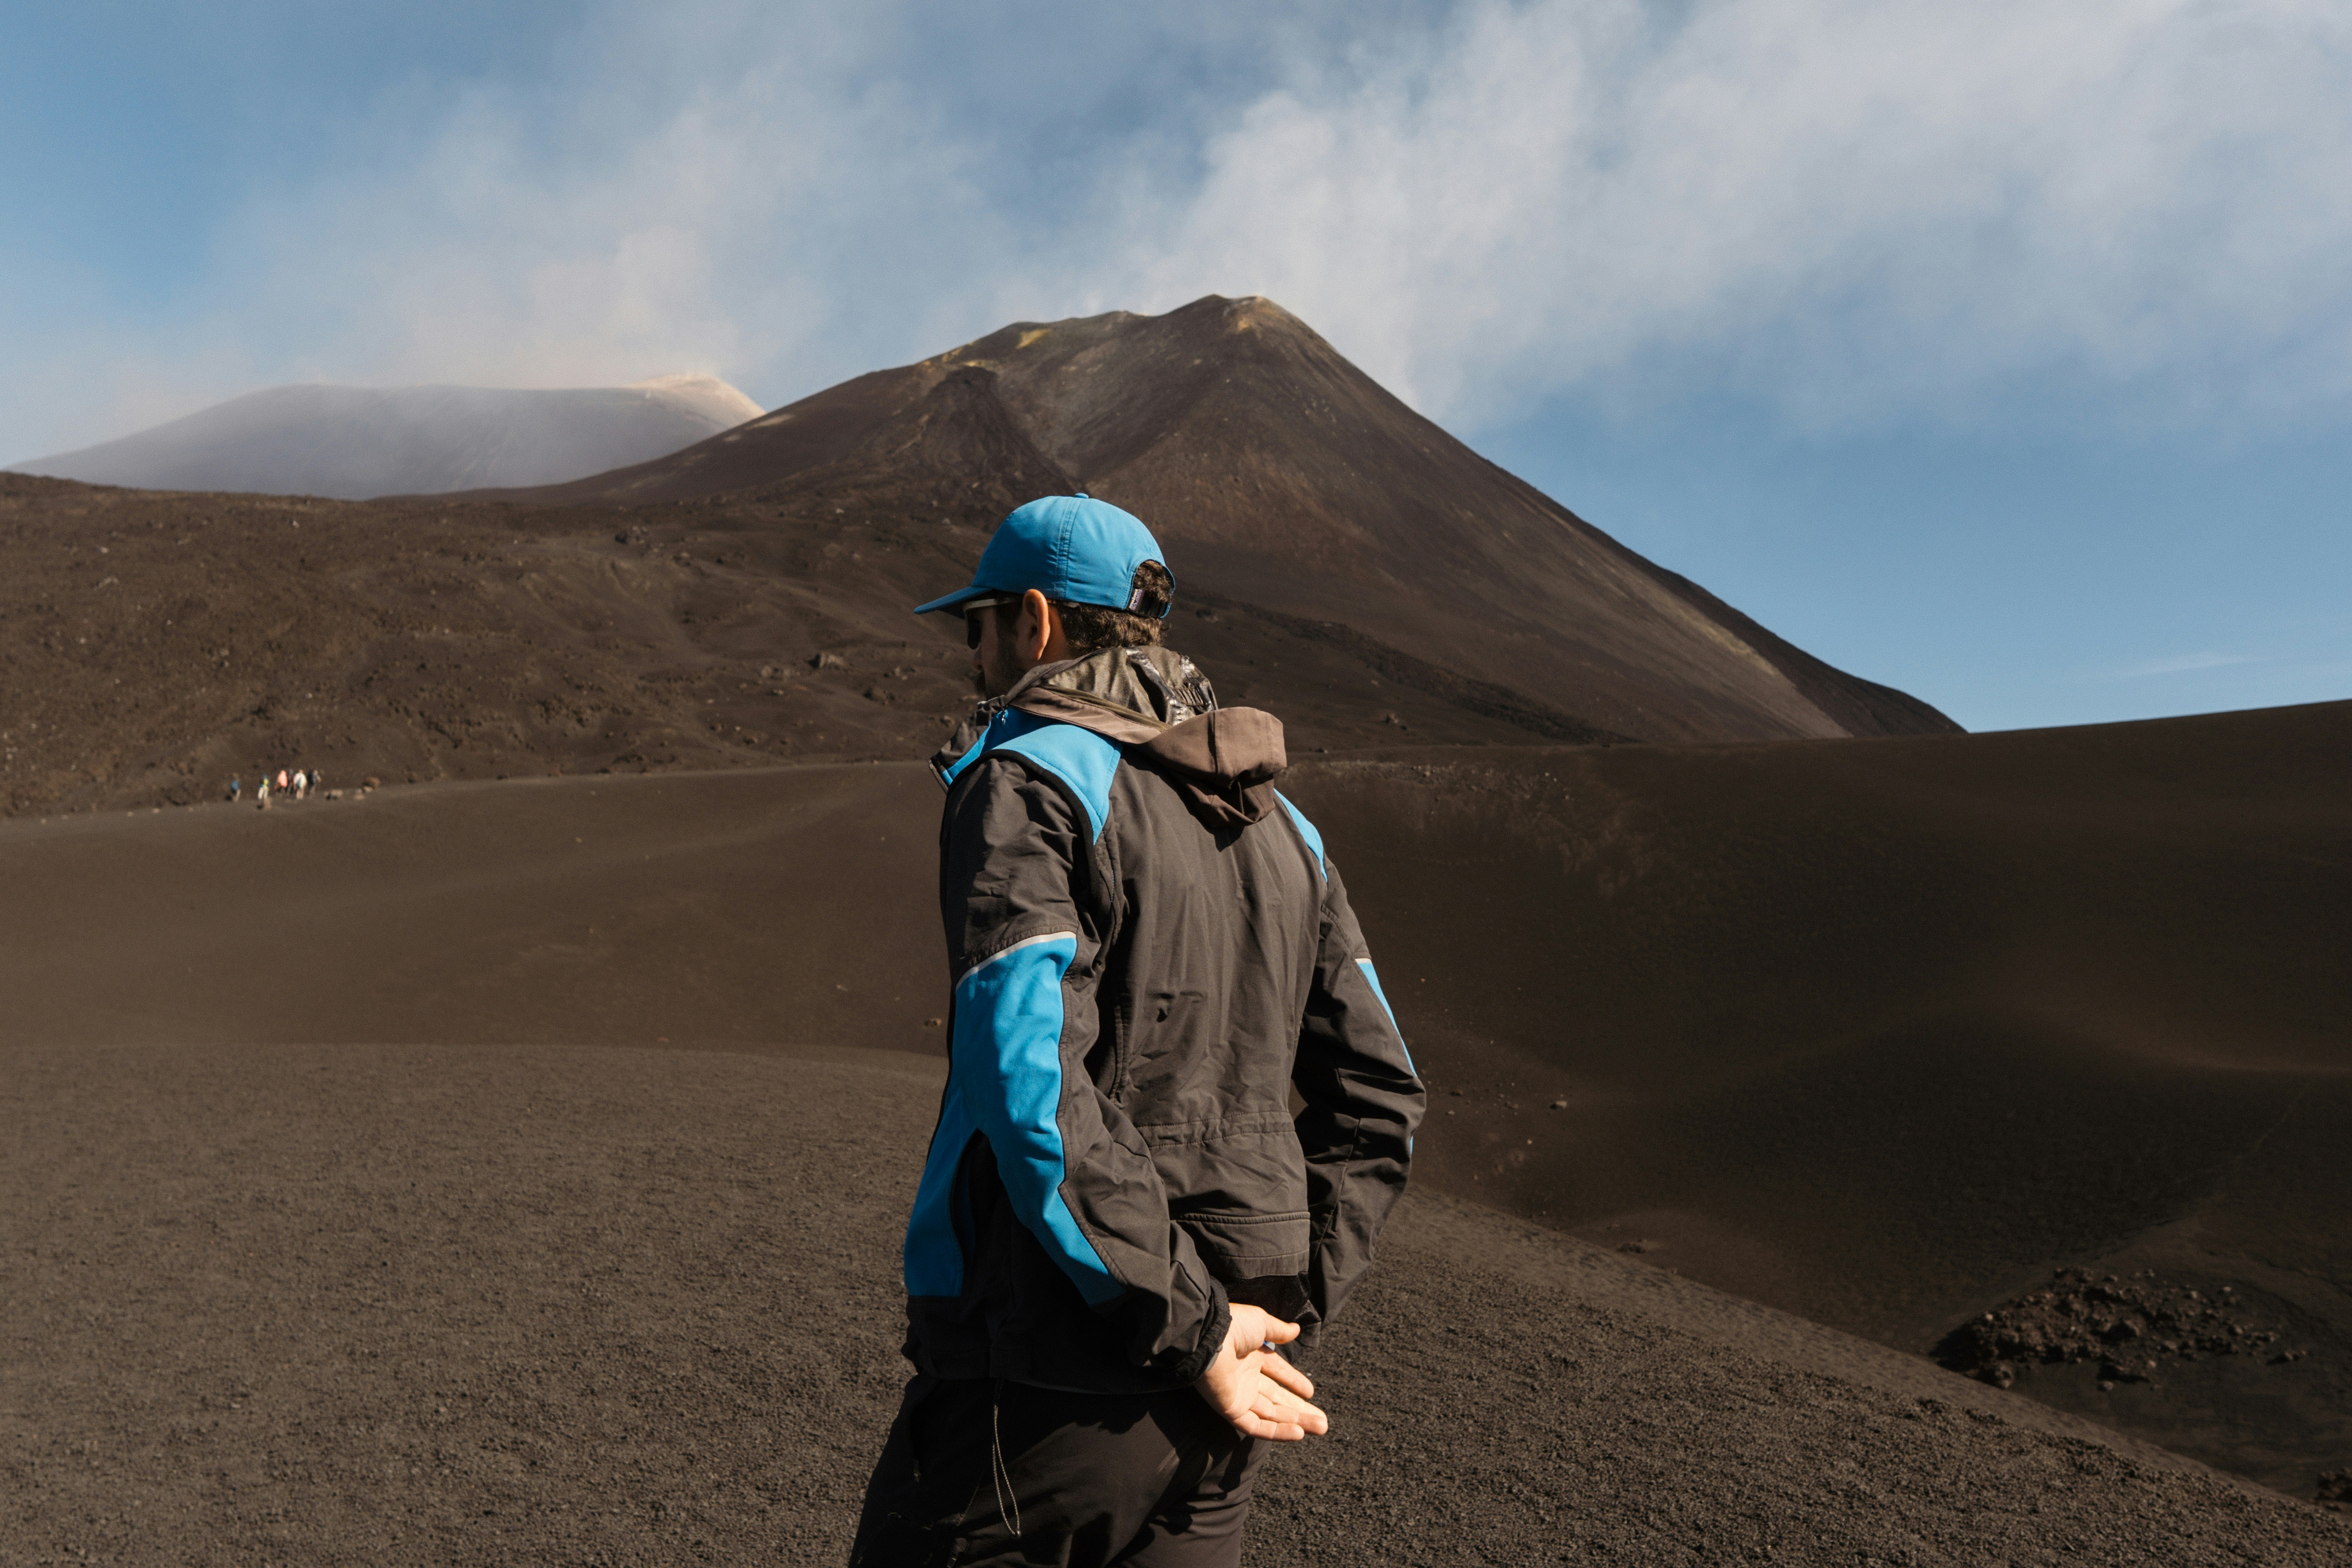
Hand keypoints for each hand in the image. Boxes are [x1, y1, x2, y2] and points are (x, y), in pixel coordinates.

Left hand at [1192, 1304, 1328, 1441]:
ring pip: (1271, 1415)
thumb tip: (1296, 1330)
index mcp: (1251, 1355)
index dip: (1293, 1382)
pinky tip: (1298, 1433)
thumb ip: (1279, 1330)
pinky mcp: (1231, 1410)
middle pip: (1277, 1399)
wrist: (1209, 1337)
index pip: (1276, 1372)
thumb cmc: (1233, 1326)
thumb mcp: (1261, 1322)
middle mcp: (1245, 1377)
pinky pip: (1256, 1426)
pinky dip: (1277, 1432)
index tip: (1311, 1393)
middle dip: (1300, 1410)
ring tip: (1321, 1428)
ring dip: (1296, 1423)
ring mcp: (1238, 1395)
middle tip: (1323, 1422)